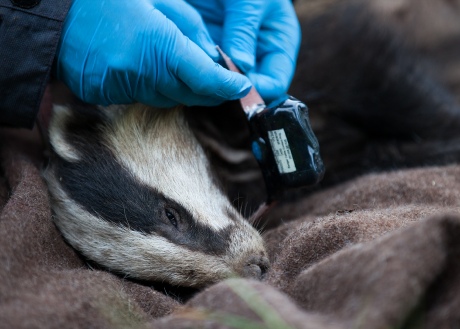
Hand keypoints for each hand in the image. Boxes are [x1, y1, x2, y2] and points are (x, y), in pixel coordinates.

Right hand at [54, 0, 250, 106]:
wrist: (58, 14)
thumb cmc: (111, 0)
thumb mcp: (160, 2)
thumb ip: (191, 32)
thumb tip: (212, 58)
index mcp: (160, 46)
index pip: (206, 79)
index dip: (228, 86)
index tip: (241, 86)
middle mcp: (144, 74)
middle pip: (191, 95)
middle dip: (209, 89)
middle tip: (218, 78)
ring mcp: (124, 89)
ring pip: (169, 99)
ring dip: (180, 87)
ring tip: (173, 63)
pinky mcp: (108, 97)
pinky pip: (143, 98)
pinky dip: (153, 87)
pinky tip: (145, 67)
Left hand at [186, 0, 300, 101]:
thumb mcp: (249, 0)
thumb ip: (244, 31)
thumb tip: (241, 67)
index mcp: (277, 42)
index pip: (276, 80)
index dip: (261, 89)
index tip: (241, 88)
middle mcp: (256, 54)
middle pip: (250, 87)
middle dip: (235, 92)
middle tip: (218, 91)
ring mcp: (230, 54)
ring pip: (225, 83)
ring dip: (214, 85)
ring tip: (200, 82)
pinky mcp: (207, 51)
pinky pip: (204, 70)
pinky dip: (197, 74)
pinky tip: (187, 73)